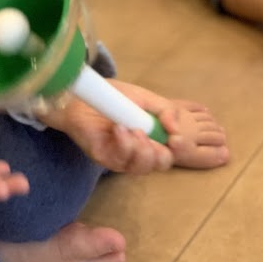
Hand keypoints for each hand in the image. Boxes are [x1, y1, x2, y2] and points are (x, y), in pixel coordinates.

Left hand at [39, 92, 173, 174]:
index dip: (180, 149)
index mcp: (151, 137)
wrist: (82, 95)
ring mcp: (120, 157)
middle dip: (160, 153)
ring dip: (141, 148)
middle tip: (149, 135)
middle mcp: (138, 151)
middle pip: (160, 165)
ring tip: (132, 129)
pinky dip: (123, 144)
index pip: (172, 152)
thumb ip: (166, 110)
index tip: (176, 138)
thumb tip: (176, 129)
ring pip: (141, 166)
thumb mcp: (145, 98)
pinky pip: (120, 160)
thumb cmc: (113, 96)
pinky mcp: (103, 158)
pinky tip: (118, 128)